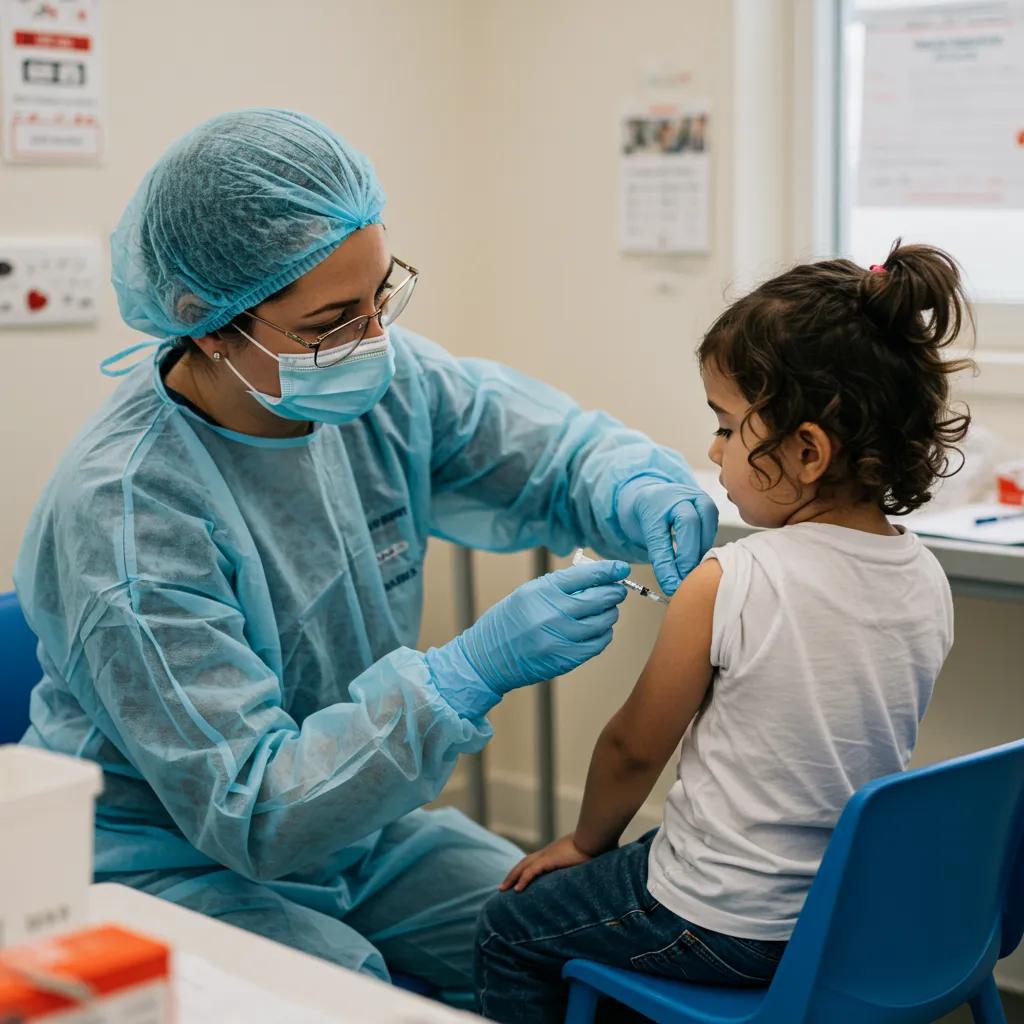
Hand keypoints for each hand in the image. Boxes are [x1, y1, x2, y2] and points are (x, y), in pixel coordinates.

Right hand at [426, 559, 628, 717]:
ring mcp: (561, 637)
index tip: (622, 568)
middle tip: (616, 590)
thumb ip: (559, 586)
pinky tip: (598, 629)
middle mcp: (553, 613)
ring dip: (609, 613)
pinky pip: (598, 643)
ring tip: (604, 611)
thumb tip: (595, 578)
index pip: (585, 575)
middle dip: (614, 592)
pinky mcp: (567, 658)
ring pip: (604, 621)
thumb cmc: (507, 622)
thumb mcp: (527, 593)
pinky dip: (603, 634)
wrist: (487, 658)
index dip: (608, 570)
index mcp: (542, 591)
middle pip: (600, 598)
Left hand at [499, 834, 593, 891]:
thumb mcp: (585, 858)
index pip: (534, 860)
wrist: (594, 838)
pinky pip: (531, 872)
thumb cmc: (594, 847)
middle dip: (512, 874)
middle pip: (524, 863)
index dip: (524, 869)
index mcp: (554, 852)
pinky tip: (516, 890)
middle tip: (503, 886)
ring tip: (503, 889)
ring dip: (512, 877)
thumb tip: (591, 872)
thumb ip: (582, 866)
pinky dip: (522, 880)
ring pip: (523, 867)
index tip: (517, 879)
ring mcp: (547, 855)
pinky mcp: (549, 860)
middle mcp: (547, 852)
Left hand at [616, 477, 718, 595]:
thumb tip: (673, 586)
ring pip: (706, 524)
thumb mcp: (645, 535)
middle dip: (688, 556)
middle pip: (689, 523)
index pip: (661, 536)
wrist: (653, 496)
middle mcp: (677, 495)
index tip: (671, 585)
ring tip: (693, 571)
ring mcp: (696, 497)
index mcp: (654, 503)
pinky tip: (699, 557)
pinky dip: (707, 545)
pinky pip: (712, 527)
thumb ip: (659, 558)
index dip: (667, 563)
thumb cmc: (648, 517)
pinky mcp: (709, 505)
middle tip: (685, 579)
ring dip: (701, 551)